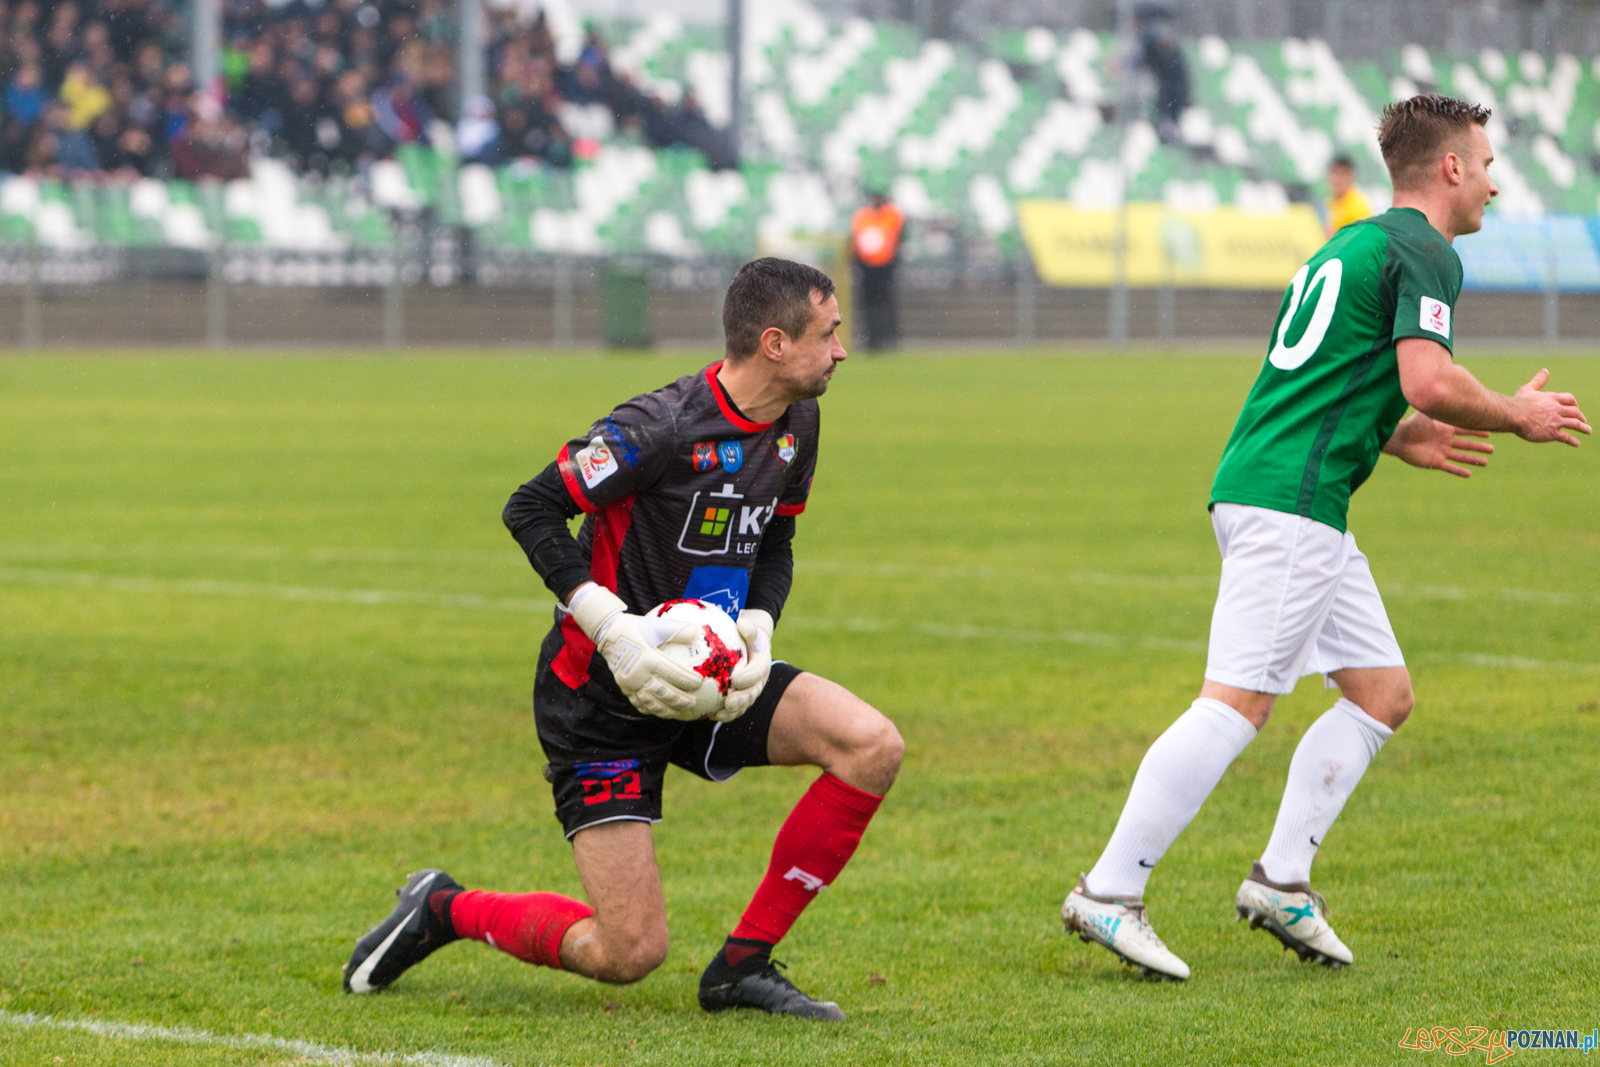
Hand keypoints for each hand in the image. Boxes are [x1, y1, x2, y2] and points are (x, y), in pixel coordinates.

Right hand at [567, 584, 703, 719]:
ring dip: (668, 709)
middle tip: (695, 702)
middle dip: (681, 700)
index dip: (688, 681)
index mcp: (648, 659)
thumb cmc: (636, 628)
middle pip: (664, 693)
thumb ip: (676, 630)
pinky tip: (663, 711)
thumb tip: (696, 632)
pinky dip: (652, 709)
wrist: (608, 634)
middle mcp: (639, 674)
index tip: (700, 683)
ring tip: (681, 711)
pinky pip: (639, 703)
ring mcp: (630, 684)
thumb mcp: (655, 625)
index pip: (673, 674)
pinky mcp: (624, 688)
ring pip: (652, 702)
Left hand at [716, 608, 773, 722]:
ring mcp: (751, 690)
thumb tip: (742, 623)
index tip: (736, 679)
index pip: (759, 671)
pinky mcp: (742, 697)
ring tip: (719, 714)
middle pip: (753, 692)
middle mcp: (760, 680)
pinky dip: (725, 714)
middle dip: (742, 699)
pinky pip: (735, 708)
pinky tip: (710, 716)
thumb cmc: (747, 636)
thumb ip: (748, 627)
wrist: (751, 647)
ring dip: (733, 711)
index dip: (750, 677)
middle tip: (728, 702)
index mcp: (763, 662)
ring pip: (744, 703)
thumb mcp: (750, 629)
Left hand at [1384, 412, 1492, 476]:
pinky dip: (1459, 471)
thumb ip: (1438, 405)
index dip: (1477, 432)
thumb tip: (1447, 390)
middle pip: (1466, 445)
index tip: (1490, 432)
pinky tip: (1469, 474)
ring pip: (1461, 457)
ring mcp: (1441, 452)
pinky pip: (1449, 467)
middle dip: (1479, 447)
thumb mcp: (1427, 414)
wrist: (1399, 439)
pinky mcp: (1435, 462)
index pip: (1465, 431)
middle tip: (1492, 449)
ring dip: (1473, 460)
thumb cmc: (1411, 425)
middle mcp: (1445, 441)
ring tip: (1485, 462)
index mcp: (1445, 429)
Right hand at [1512, 368, 1590, 445]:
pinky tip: (1577, 443)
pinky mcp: (1552, 433)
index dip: (1574, 404)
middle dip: (1581, 417)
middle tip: (1583, 421)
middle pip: (1575, 412)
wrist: (1513, 415)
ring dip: (1583, 428)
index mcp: (1552, 398)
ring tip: (1588, 431)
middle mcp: (1557, 409)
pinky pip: (1566, 437)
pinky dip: (1573, 440)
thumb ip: (1538, 381)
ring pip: (1575, 424)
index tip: (1575, 408)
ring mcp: (1556, 421)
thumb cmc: (1518, 402)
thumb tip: (1545, 371)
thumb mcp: (1529, 388)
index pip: (1570, 400)